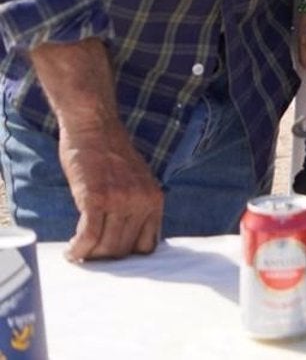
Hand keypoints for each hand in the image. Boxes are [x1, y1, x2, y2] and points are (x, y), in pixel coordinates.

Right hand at [58, 124, 162, 260]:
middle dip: (103, 257)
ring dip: (89, 255)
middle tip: (87, 255)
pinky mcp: (96, 198)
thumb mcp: (137, 181)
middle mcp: (142, 202)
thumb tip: (125, 238)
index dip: (127, 256)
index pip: (147, 246)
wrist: (95, 127)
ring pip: (106, 247)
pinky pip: (88, 237)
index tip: (110, 255)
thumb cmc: (110, 155)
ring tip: (77, 252)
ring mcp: (121, 200)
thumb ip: (137, 206)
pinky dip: (78, 249)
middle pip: (123, 250)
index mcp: (155, 199)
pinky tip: (71, 250)